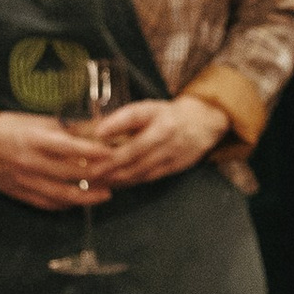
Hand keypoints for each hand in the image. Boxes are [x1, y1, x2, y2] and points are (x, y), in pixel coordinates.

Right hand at [0, 113, 119, 210]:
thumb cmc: (10, 128)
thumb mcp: (37, 121)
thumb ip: (67, 128)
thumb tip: (99, 127)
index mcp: (35, 140)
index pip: (70, 148)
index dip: (93, 152)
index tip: (113, 153)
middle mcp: (31, 162)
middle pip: (71, 173)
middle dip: (98, 175)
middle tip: (119, 174)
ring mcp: (26, 181)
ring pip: (63, 195)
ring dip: (88, 196)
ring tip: (107, 193)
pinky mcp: (22, 194)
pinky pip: (49, 204)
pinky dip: (68, 204)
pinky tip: (82, 201)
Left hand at [86, 95, 230, 185]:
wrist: (203, 122)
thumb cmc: (166, 115)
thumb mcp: (147, 109)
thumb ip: (122, 120)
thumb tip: (92, 132)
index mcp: (155, 112)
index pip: (134, 115)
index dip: (116, 124)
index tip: (97, 133)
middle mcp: (165, 130)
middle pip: (135, 149)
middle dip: (110, 163)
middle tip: (90, 171)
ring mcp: (172, 150)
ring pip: (140, 168)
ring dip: (117, 176)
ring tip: (97, 181)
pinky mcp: (175, 165)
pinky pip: (148, 177)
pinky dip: (130, 181)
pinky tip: (115, 184)